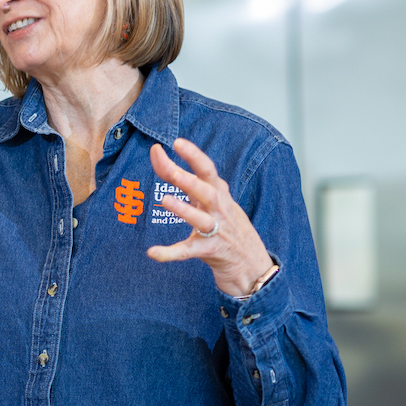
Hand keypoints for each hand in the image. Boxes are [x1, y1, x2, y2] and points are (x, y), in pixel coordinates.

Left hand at [146, 138, 274, 296]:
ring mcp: (217, 231)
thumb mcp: (210, 201)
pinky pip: (188, 252)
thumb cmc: (225, 225)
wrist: (252, 264)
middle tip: (170, 169)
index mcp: (219, 194)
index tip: (176, 142)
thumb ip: (184, 180)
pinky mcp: (211, 251)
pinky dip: (170, 253)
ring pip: (201, 219)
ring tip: (166, 200)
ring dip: (184, 210)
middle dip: (188, 179)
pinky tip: (153, 253)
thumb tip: (157, 155)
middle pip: (206, 191)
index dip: (193, 155)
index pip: (207, 170)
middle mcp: (220, 209)